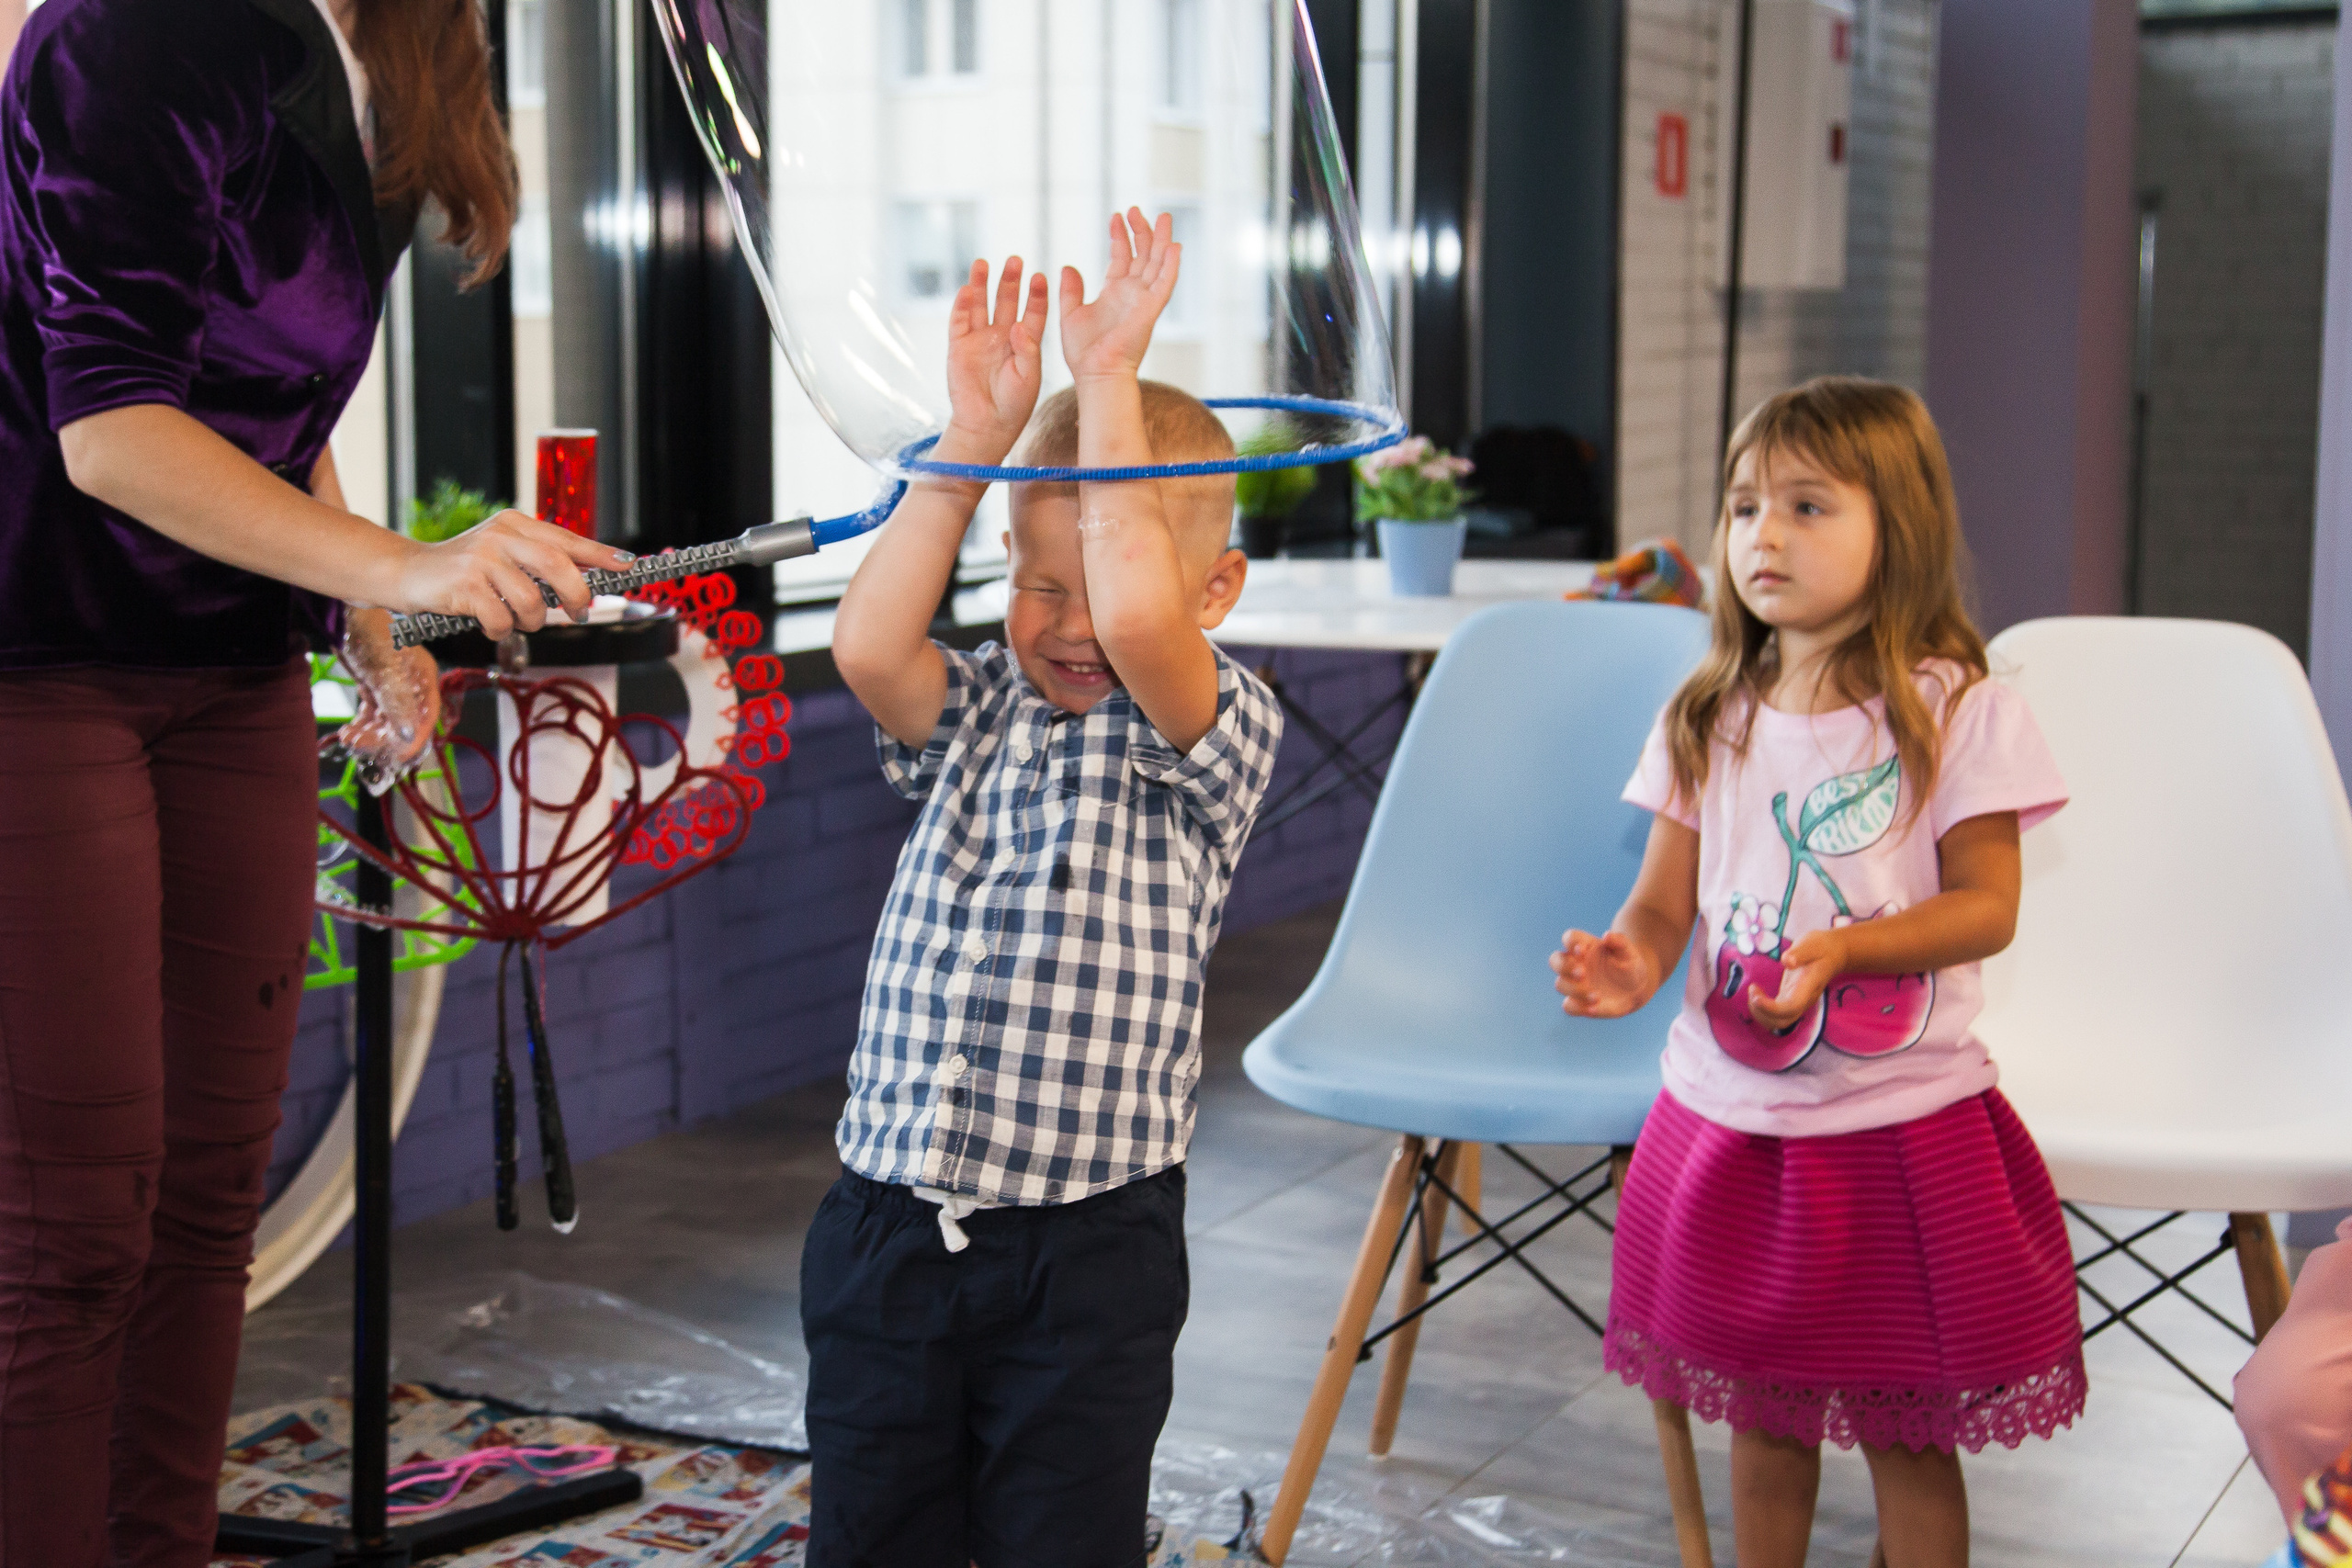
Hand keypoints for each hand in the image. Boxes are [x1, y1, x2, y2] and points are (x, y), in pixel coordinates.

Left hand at [331, 609, 442, 790]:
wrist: (346, 612)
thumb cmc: (371, 631)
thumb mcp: (385, 671)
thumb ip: (398, 705)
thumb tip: (408, 737)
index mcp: (424, 679)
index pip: (426, 717)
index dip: (415, 739)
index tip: (400, 756)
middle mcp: (412, 685)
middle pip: (405, 723)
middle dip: (384, 739)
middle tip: (363, 746)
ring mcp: (393, 686)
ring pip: (386, 721)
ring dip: (370, 734)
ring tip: (351, 738)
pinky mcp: (376, 686)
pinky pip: (373, 714)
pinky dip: (363, 725)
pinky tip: (349, 731)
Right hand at [384, 510, 634, 640]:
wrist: (407, 572)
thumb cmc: (464, 570)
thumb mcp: (503, 554)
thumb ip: (539, 561)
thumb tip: (590, 580)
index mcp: (516, 525)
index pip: (568, 539)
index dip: (601, 555)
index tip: (630, 565)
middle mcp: (501, 535)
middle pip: (559, 566)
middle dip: (577, 596)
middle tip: (579, 613)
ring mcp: (481, 559)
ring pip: (532, 601)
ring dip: (531, 621)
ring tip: (517, 619)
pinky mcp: (464, 585)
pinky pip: (502, 620)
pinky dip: (501, 630)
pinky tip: (488, 622)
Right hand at [942, 257, 1049, 461]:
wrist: (987, 425)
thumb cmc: (1014, 404)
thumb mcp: (1029, 377)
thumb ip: (1027, 350)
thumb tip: (1019, 325)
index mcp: (1025, 343)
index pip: (1033, 312)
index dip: (1036, 295)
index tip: (1040, 278)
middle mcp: (1002, 336)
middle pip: (1007, 302)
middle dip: (1010, 281)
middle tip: (1016, 260)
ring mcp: (979, 339)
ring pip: (980, 305)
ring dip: (982, 284)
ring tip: (984, 263)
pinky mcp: (958, 347)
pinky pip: (959, 322)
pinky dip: (961, 306)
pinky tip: (965, 289)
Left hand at [1058, 208, 1180, 383]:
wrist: (1095, 373)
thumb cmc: (1083, 353)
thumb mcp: (1070, 314)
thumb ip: (1071, 291)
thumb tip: (1068, 267)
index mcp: (1114, 293)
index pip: (1122, 257)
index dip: (1120, 236)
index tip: (1116, 215)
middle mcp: (1132, 294)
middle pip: (1143, 255)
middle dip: (1142, 231)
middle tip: (1137, 209)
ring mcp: (1143, 301)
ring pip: (1157, 264)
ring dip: (1161, 241)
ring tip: (1163, 217)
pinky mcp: (1150, 310)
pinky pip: (1164, 285)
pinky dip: (1171, 266)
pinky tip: (1174, 246)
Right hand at [1552, 928, 1655, 1017]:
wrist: (1636, 988)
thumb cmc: (1629, 964)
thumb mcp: (1628, 951)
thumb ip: (1619, 941)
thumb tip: (1607, 935)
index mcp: (1585, 946)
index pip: (1569, 938)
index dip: (1570, 942)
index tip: (1582, 950)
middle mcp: (1575, 963)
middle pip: (1555, 960)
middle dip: (1565, 967)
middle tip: (1582, 973)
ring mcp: (1575, 983)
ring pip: (1560, 984)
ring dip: (1575, 990)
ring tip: (1597, 996)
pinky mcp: (1578, 1001)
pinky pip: (1568, 1006)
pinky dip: (1578, 1008)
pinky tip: (1594, 1008)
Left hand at [1747, 926, 1849, 1030]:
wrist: (1835, 954)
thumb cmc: (1823, 948)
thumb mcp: (1812, 944)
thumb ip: (1800, 952)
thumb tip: (1786, 961)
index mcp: (1807, 987)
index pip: (1790, 1007)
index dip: (1770, 1008)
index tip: (1755, 994)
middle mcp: (1803, 1000)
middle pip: (1782, 1022)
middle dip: (1761, 1012)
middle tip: (1753, 990)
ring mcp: (1797, 1002)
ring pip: (1777, 1022)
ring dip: (1759, 1012)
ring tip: (1753, 991)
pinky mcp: (1791, 1000)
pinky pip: (1775, 1014)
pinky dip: (1761, 1008)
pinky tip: (1757, 991)